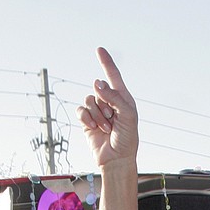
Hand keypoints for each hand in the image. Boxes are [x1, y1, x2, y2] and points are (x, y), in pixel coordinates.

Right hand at [77, 47, 139, 167]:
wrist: (116, 159)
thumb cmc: (127, 139)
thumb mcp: (127, 115)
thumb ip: (114, 96)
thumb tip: (97, 83)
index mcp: (122, 98)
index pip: (113, 76)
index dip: (106, 62)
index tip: (99, 49)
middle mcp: (109, 102)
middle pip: (98, 89)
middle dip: (104, 105)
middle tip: (113, 120)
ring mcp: (97, 111)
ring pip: (89, 100)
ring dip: (97, 115)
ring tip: (106, 128)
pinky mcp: (87, 121)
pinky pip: (81, 111)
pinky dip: (87, 119)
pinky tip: (94, 128)